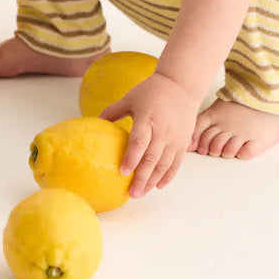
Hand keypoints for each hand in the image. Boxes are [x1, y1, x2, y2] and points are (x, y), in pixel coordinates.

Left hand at [100, 72, 199, 197]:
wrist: (181, 85)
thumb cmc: (152, 91)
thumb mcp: (130, 98)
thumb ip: (113, 111)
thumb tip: (95, 121)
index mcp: (147, 118)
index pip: (139, 141)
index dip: (131, 158)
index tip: (122, 172)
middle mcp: (162, 130)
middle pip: (151, 158)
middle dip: (141, 178)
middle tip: (131, 194)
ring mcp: (175, 138)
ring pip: (164, 164)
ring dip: (153, 181)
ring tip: (141, 193)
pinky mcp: (183, 142)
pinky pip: (176, 163)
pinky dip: (168, 176)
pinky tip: (158, 186)